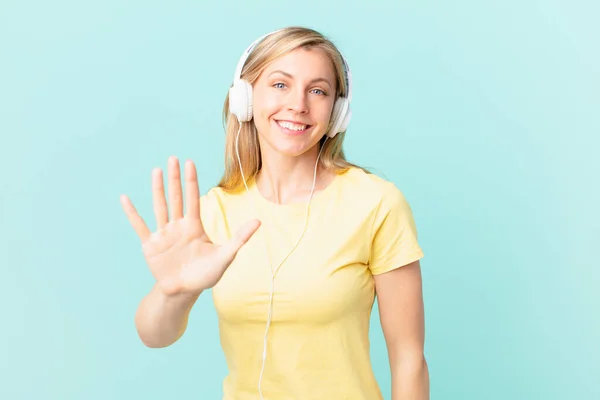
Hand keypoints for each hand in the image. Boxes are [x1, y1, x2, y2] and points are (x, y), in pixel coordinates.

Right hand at [120, 156, 260, 295]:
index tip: (190, 162)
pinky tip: (125, 198)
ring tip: (156, 170)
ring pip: (160, 207)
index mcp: (194, 226)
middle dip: (175, 178)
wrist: (183, 292)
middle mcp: (178, 226)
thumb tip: (259, 221)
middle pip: (176, 197)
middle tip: (173, 157)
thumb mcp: (226, 256)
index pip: (193, 199)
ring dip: (157, 189)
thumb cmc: (205, 275)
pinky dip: (132, 213)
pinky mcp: (150, 245)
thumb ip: (240, 238)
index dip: (191, 181)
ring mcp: (163, 234)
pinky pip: (140, 226)